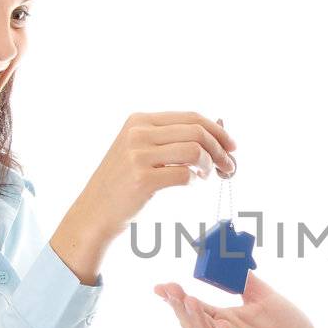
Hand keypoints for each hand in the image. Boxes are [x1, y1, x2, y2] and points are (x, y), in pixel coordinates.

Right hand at [76, 111, 236, 234]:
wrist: (95, 210)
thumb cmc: (124, 182)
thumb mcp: (141, 150)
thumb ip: (172, 139)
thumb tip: (219, 133)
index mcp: (139, 120)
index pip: (190, 117)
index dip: (217, 130)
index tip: (231, 146)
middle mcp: (137, 133)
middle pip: (196, 131)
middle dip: (220, 149)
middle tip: (229, 166)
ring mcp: (138, 155)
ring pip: (195, 151)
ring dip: (210, 165)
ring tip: (208, 176)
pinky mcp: (142, 179)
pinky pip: (185, 175)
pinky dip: (194, 181)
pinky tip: (190, 184)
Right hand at [153, 271, 327, 327]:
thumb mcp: (266, 299)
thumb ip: (246, 282)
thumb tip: (229, 260)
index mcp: (226, 325)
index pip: (196, 312)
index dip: (176, 300)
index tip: (160, 286)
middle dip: (181, 309)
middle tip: (170, 290)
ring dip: (199, 324)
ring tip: (189, 302)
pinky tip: (223, 326)